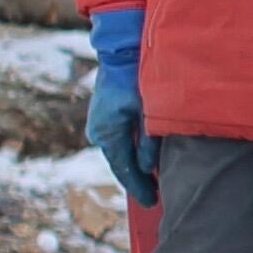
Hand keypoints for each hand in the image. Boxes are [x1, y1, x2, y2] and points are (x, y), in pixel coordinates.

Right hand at [86, 7, 154, 207]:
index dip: (138, 187)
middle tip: (154, 199)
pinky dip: (131, 153)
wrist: (123, 49)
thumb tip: (148, 169)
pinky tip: (143, 162)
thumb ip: (150, 141)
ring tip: (151, 185)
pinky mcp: (106, 117)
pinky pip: (119, 141)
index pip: (124, 168)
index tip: (152, 202)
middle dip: (136, 180)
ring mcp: (100, 124)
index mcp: (108, 133)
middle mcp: (99, 131)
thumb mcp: (150, 110)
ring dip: (134, 167)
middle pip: (120, 164)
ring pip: (119, 153)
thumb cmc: (140, 78)